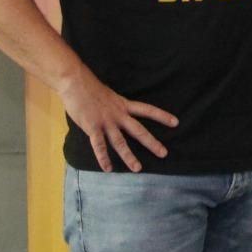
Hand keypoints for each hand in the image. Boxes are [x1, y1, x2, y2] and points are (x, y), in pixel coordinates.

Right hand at [56, 68, 177, 171]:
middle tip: (164, 153)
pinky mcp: (92, 127)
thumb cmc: (90, 88)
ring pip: (120, 142)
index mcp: (124, 105)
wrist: (75, 82)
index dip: (162, 116)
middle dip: (151, 142)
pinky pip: (99, 145)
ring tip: (137, 168)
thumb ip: (115, 107)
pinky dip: (103, 158)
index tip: (176, 122)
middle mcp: (118, 114)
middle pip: (138, 130)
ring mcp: (106, 122)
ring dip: (129, 156)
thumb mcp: (110, 96)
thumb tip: (118, 114)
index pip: (147, 110)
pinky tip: (108, 169)